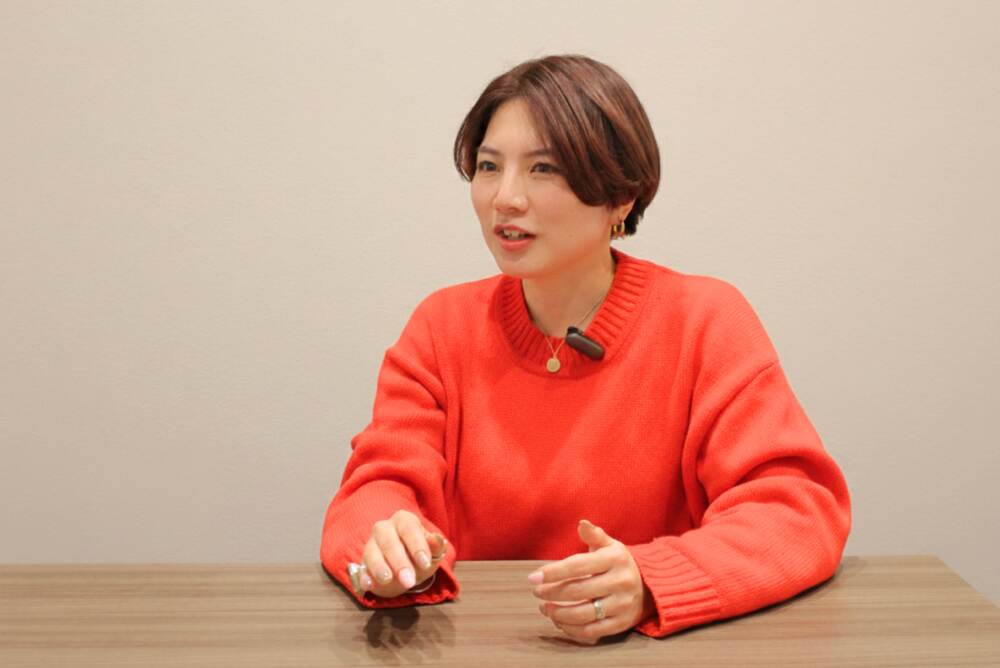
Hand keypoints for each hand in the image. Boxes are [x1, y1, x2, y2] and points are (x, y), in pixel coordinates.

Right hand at [359, 510, 447, 598]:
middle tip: (409, 581)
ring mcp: (371, 544)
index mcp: (404, 520)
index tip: (425, 563)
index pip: (409, 529)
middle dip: (399, 562)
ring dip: (379, 567)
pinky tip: (368, 585)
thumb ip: (436, 546)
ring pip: (372, 552)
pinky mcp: (363, 562)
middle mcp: (384, 528)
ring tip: (387, 580)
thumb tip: (437, 539)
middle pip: (389, 541)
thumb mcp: (432, 551)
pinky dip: (364, 577)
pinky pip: (362, 568)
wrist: (405, 567)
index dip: (417, 546)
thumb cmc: (420, 554)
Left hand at [530, 519, 654, 643]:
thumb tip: (581, 523)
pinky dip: (571, 629)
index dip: (552, 572)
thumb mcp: (610, 545)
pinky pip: (592, 632)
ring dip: (557, 614)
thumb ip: (594, 535)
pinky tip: (559, 622)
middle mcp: (620, 582)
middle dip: (551, 593)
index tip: (533, 577)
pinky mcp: (622, 624)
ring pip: (582, 614)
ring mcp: (622, 604)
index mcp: (615, 558)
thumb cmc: (618, 563)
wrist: (649, 586)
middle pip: (577, 591)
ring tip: (544, 608)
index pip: (577, 566)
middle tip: (537, 592)